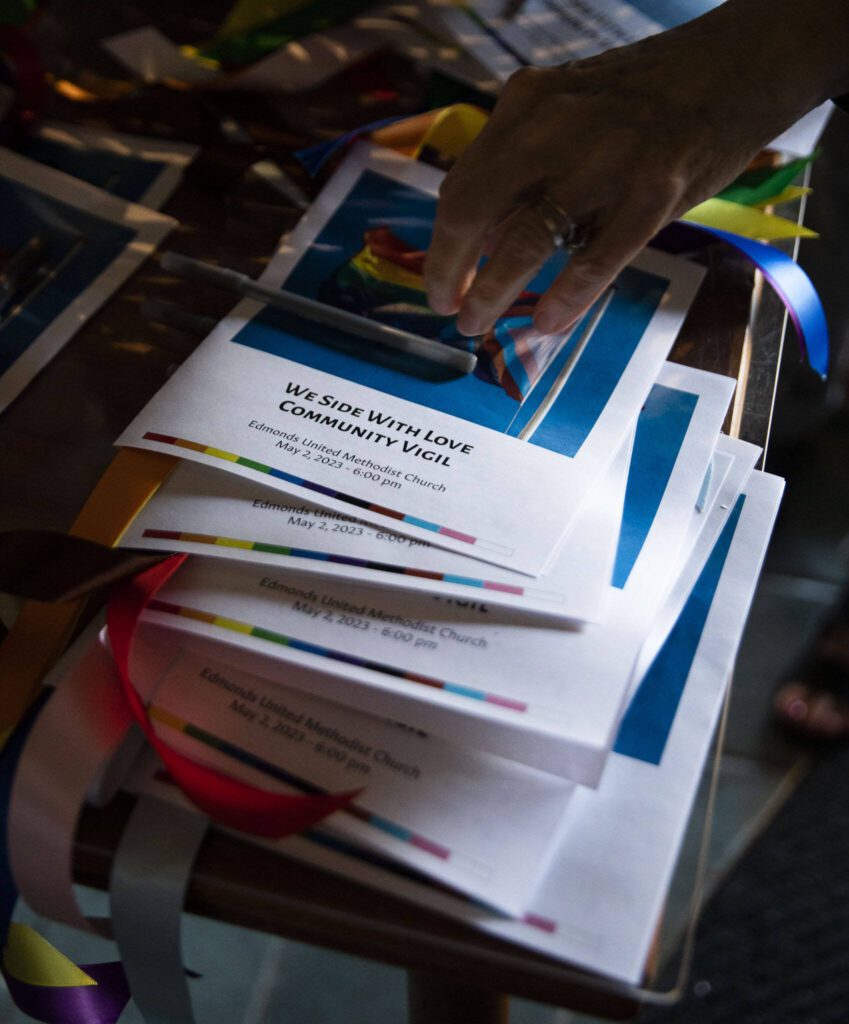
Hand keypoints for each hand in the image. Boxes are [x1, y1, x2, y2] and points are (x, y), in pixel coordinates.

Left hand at [424, 0, 846, 335]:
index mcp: (525, 105)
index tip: (439, 281)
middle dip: (449, 272)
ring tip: (478, 324)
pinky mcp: (652, 192)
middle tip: (449, 311)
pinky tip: (547, 324)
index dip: (442, 245)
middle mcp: (552, 128)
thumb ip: (523, 162)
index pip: (461, 186)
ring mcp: (603, 161)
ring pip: (524, 243)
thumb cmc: (643, 99)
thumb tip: (481, 236)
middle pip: (472, 213)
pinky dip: (565, 300)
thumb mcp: (566, 108)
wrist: (732, 67)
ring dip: (492, 294)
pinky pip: (594, 261)